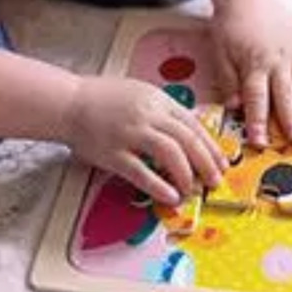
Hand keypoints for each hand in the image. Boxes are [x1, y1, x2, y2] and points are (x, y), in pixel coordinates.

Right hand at [62, 76, 227, 204]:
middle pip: (188, 139)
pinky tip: (171, 196)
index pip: (194, 125)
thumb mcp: (142, 95)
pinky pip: (140, 172)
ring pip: (170, 153)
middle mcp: (148, 115)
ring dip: (187, 174)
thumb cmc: (105, 99)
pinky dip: (159, 185)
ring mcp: (130, 133)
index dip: (212, 147)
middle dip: (207, 163)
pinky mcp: (112, 153)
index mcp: (159, 100)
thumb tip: (191, 135)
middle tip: (216, 181)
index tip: (222, 163)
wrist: (69, 102)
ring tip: (194, 190)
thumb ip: (165, 112)